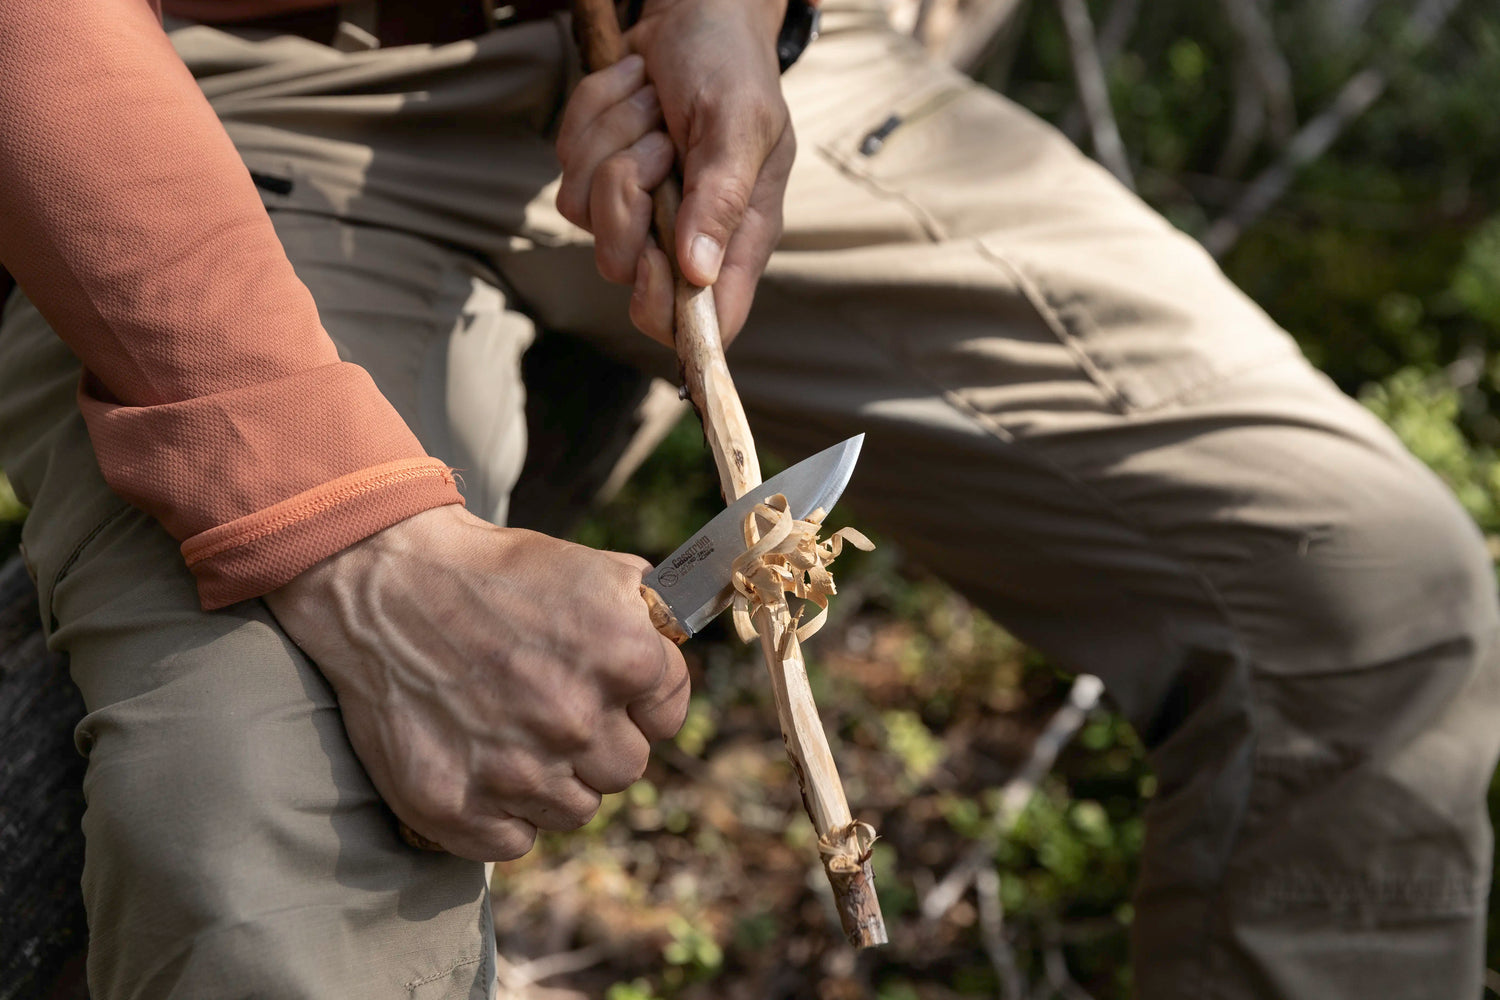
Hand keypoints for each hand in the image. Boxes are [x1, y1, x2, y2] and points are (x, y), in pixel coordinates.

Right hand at [264, 504, 689, 860]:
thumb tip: (679, 644)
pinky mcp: (458, 808)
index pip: (668, 716)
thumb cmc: (492, 573)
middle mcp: (576, 721)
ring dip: (554, 782)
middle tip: (553, 709)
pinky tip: (482, 765)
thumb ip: (649, 613)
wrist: (386, 583)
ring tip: (513, 733)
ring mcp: (517, 771)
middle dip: (599, 742)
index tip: (611, 692)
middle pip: (626, 769)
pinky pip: (516, 841)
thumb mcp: (589, 567)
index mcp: (623, 658)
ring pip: (575, 811)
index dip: (641, 703)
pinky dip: (503, 815)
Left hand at [554, 0, 793, 346]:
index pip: (706, 322)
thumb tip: (697, 273)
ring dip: (613, 143)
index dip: (670, 313)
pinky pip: (566, 167)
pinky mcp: (598, 178)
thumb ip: (722, 197)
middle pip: (622, 269)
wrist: (696, 13)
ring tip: (654, 109)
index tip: (654, 260)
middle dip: (626, 200)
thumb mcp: (740, 122)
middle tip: (661, 147)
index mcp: (736, 237)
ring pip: (584, 215)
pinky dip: (594, 118)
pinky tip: (632, 94)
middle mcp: (684, 236)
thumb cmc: (731, 67)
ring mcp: (635, 209)